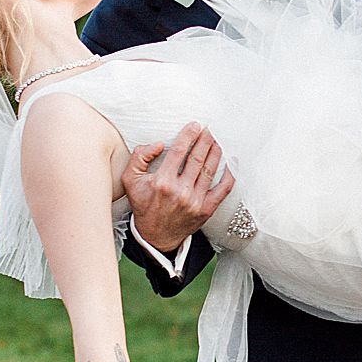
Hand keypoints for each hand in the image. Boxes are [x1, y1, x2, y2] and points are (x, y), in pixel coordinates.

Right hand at [123, 122, 235, 254]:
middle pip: (198, 158)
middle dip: (205, 139)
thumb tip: (157, 144)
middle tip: (210, 128)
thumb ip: (139, 158)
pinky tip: (231, 162)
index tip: (195, 125)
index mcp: (162, 182)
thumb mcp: (130, 181)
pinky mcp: (206, 210)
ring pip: (210, 170)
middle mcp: (180, 191)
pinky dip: (230, 174)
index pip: (179, 151)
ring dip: (216, 151)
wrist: (156, 236)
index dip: (189, 135)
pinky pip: (223, 189)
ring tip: (218, 140)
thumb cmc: (144, 205)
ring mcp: (195, 201)